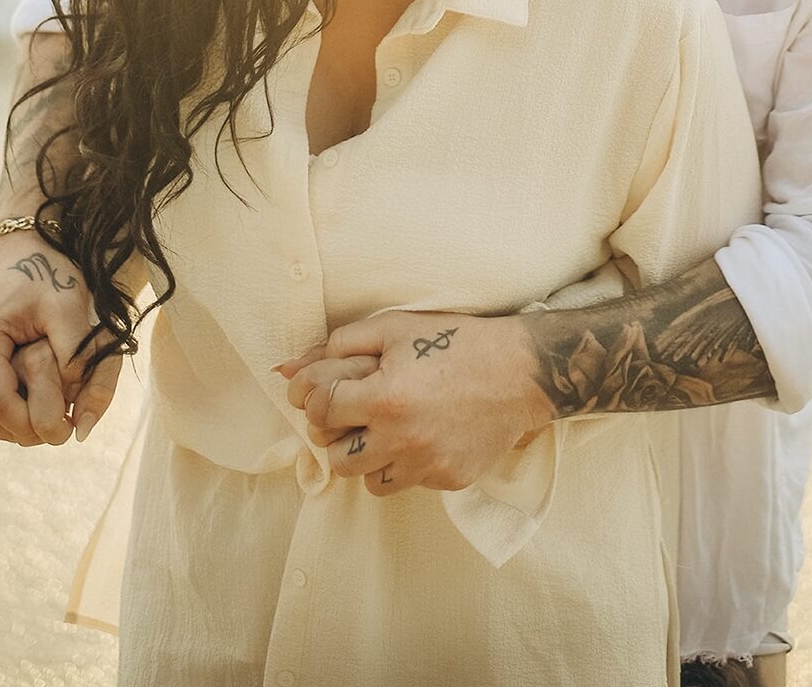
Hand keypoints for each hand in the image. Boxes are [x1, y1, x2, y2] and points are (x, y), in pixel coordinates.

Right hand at [0, 233, 119, 446]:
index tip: (67, 430)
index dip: (31, 425)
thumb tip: (85, 424)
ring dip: (8, 424)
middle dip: (18, 431)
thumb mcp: (71, 308)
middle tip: (58, 431)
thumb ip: (81, 362)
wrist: (25, 235)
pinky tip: (32, 400)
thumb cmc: (51, 267)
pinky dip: (2, 406)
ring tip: (48, 419)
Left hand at [277, 310, 549, 497]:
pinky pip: (406, 482)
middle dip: (336, 432)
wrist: (521, 372)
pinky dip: (402, 463)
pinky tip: (419, 435)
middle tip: (354, 410)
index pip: (320, 411)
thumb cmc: (457, 341)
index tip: (325, 390)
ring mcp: (425, 466)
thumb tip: (290, 368)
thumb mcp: (396, 327)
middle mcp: (401, 440)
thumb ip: (340, 345)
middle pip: (335, 456)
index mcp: (384, 398)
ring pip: (366, 479)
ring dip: (366, 454)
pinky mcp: (447, 480)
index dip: (315, 398)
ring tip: (384, 427)